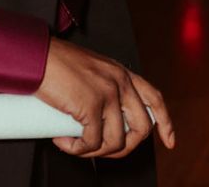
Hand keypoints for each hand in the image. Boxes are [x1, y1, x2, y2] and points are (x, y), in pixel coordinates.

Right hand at [35, 36, 174, 159]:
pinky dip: (77, 149)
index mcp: (122, 73)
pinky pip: (92, 142)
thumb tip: (101, 121)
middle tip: (100, 151)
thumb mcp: (92, 71)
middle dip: (125, 148)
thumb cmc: (56, 63)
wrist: (38, 56)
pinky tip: (64, 141)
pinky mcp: (91, 106)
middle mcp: (120, 82)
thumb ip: (104, 89)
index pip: (155, 99)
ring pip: (116, 141)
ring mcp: (108, 94)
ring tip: (75, 145)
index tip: (169, 141)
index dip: (165, 123)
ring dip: (95, 152)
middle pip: (142, 127)